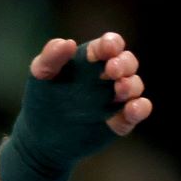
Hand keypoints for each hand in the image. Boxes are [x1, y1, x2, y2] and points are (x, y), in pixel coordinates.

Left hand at [29, 32, 149, 135]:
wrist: (40, 138)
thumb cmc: (42, 100)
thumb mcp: (40, 76)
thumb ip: (50, 58)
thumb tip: (67, 42)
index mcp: (91, 60)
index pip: (108, 45)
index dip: (111, 44)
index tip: (107, 48)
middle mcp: (108, 76)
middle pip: (127, 62)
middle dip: (124, 63)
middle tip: (112, 69)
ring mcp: (116, 98)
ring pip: (134, 85)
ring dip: (131, 85)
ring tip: (118, 89)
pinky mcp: (121, 120)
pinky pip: (139, 111)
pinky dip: (140, 108)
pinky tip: (132, 108)